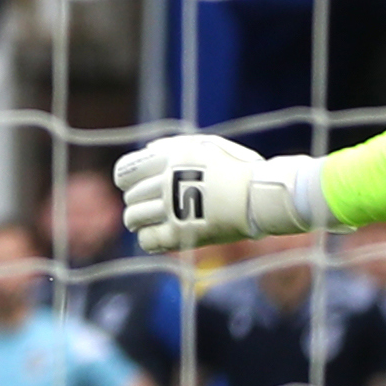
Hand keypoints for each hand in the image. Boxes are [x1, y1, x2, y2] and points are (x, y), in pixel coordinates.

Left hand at [114, 135, 322, 252]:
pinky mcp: (180, 233)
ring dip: (138, 220)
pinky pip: (147, 239)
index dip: (125, 180)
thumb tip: (147, 150)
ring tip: (147, 221)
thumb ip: (174, 146)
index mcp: (171, 157)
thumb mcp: (208, 145)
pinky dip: (148, 238)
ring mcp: (172, 207)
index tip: (130, 186)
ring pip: (133, 217)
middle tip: (146, 205)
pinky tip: (158, 235)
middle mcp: (167, 180)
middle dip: (136, 201)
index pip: (126, 171)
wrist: (261, 196)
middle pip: (131, 196)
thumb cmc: (239, 169)